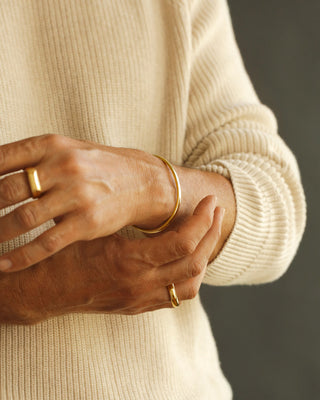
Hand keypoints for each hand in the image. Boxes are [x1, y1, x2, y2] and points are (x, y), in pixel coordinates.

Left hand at [0, 134, 155, 271]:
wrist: (140, 182)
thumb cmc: (98, 167)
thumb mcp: (67, 150)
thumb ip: (34, 159)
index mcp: (53, 144)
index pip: (1, 158)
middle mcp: (64, 166)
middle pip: (6, 191)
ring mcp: (77, 195)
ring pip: (22, 219)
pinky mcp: (87, 222)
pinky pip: (46, 244)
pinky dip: (20, 257)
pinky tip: (4, 264)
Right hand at [0, 195, 223, 323]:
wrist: (45, 290)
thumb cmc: (64, 254)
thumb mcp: (95, 230)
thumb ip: (127, 223)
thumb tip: (158, 202)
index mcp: (128, 261)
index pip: (182, 242)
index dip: (201, 220)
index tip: (208, 201)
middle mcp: (139, 285)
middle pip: (195, 262)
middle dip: (211, 234)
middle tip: (214, 212)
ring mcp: (139, 299)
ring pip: (191, 285)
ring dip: (204, 257)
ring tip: (206, 234)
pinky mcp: (137, 307)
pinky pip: (176, 297)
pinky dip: (189, 276)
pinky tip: (188, 258)